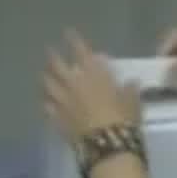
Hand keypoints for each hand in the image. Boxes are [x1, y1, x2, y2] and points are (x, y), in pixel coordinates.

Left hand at [44, 28, 140, 145]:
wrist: (107, 145)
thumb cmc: (123, 119)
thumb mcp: (132, 102)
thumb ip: (129, 90)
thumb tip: (132, 81)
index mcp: (94, 75)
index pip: (81, 52)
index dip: (74, 40)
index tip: (68, 32)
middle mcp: (74, 84)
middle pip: (57, 65)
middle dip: (53, 56)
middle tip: (49, 50)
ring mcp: (62, 101)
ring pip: (48, 85)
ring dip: (46, 78)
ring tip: (44, 75)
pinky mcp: (56, 118)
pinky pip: (47, 107)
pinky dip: (47, 103)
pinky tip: (46, 103)